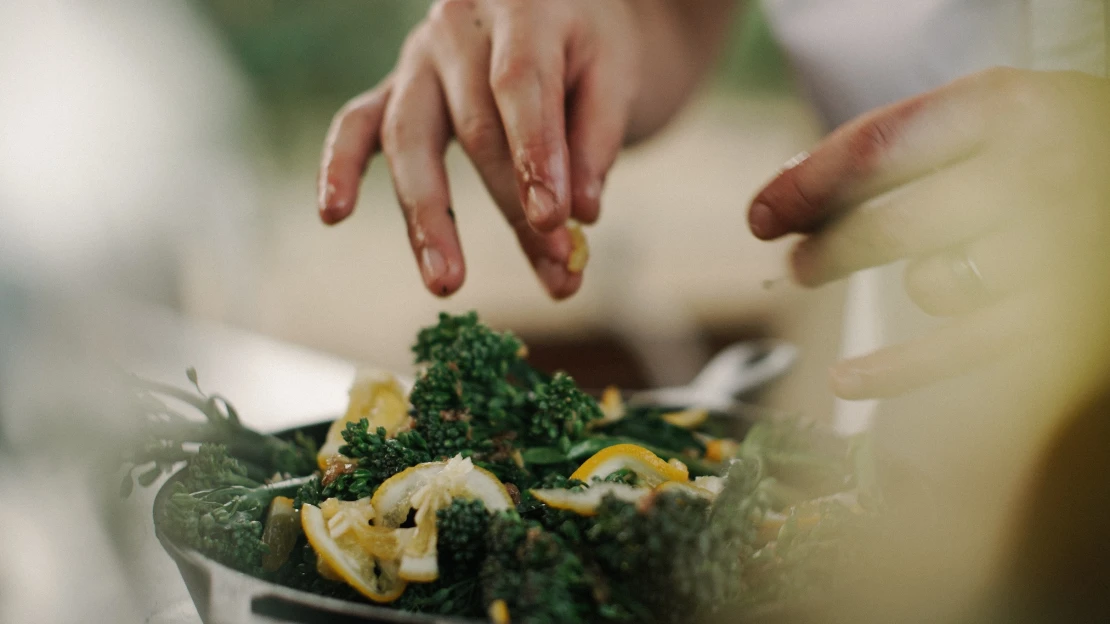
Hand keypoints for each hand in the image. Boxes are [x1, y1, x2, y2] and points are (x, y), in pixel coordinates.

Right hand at [316, 0, 642, 298]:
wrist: (554, 7)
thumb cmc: (588, 46)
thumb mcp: (614, 76)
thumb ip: (596, 143)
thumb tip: (581, 215)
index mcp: (523, 7)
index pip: (521, 86)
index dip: (536, 157)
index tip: (556, 221)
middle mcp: (458, 27)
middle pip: (474, 126)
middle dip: (512, 207)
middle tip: (555, 269)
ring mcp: (417, 58)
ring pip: (409, 137)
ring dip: (428, 217)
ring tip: (446, 283)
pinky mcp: (394, 88)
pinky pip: (357, 124)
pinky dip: (341, 167)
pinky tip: (332, 213)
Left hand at [748, 68, 1109, 399]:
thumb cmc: (1062, 149)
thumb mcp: (998, 115)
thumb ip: (908, 143)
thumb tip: (792, 189)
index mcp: (1008, 108)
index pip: (875, 150)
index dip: (805, 186)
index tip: (762, 214)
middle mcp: (1033, 173)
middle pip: (891, 224)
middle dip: (828, 250)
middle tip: (798, 264)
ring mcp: (1053, 249)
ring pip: (933, 284)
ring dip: (916, 285)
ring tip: (934, 271)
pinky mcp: (1062, 319)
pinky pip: (960, 351)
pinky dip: (896, 370)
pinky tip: (847, 378)